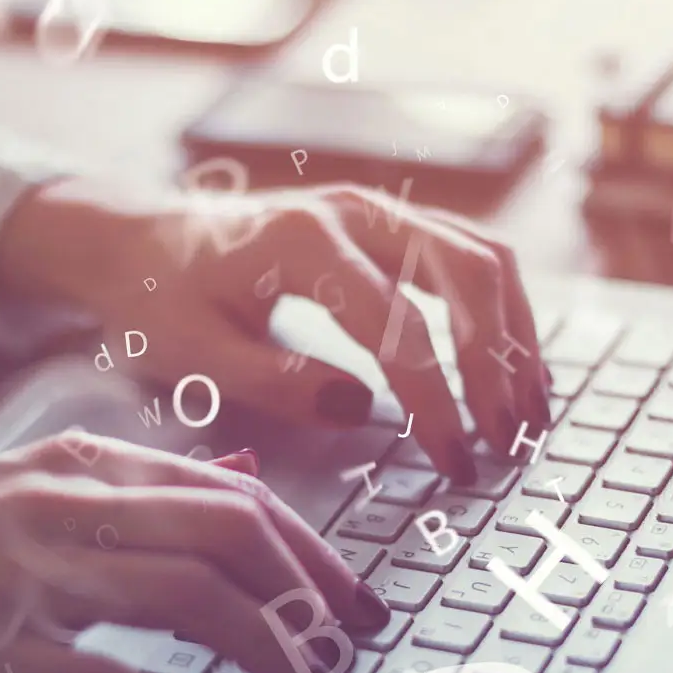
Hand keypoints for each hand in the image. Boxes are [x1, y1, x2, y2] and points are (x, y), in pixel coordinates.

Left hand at [0, 177, 551, 481]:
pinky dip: (502, 310)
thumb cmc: (161, 300)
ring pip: (482, 258)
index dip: (435, 402)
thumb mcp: (193, 353)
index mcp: (302, 243)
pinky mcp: (387, 226)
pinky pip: (468, 256)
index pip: (397, 328)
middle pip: (466, 277)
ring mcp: (376, 210)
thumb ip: (275, 381)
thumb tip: (363, 407)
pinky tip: (510, 364)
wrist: (142, 242)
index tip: (454, 462)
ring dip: (517, 334)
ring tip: (531, 409)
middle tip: (510, 441)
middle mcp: (354, 211)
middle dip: (499, 365)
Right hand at [0, 435, 388, 672]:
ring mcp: (30, 573)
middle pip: (229, 535)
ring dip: (267, 647)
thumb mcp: (43, 485)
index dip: (311, 552)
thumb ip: (148, 488)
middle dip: (309, 594)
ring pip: (186, 597)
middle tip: (349, 645)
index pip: (236, 499)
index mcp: (89, 462)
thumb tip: (250, 486)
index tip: (354, 598)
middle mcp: (69, 503)